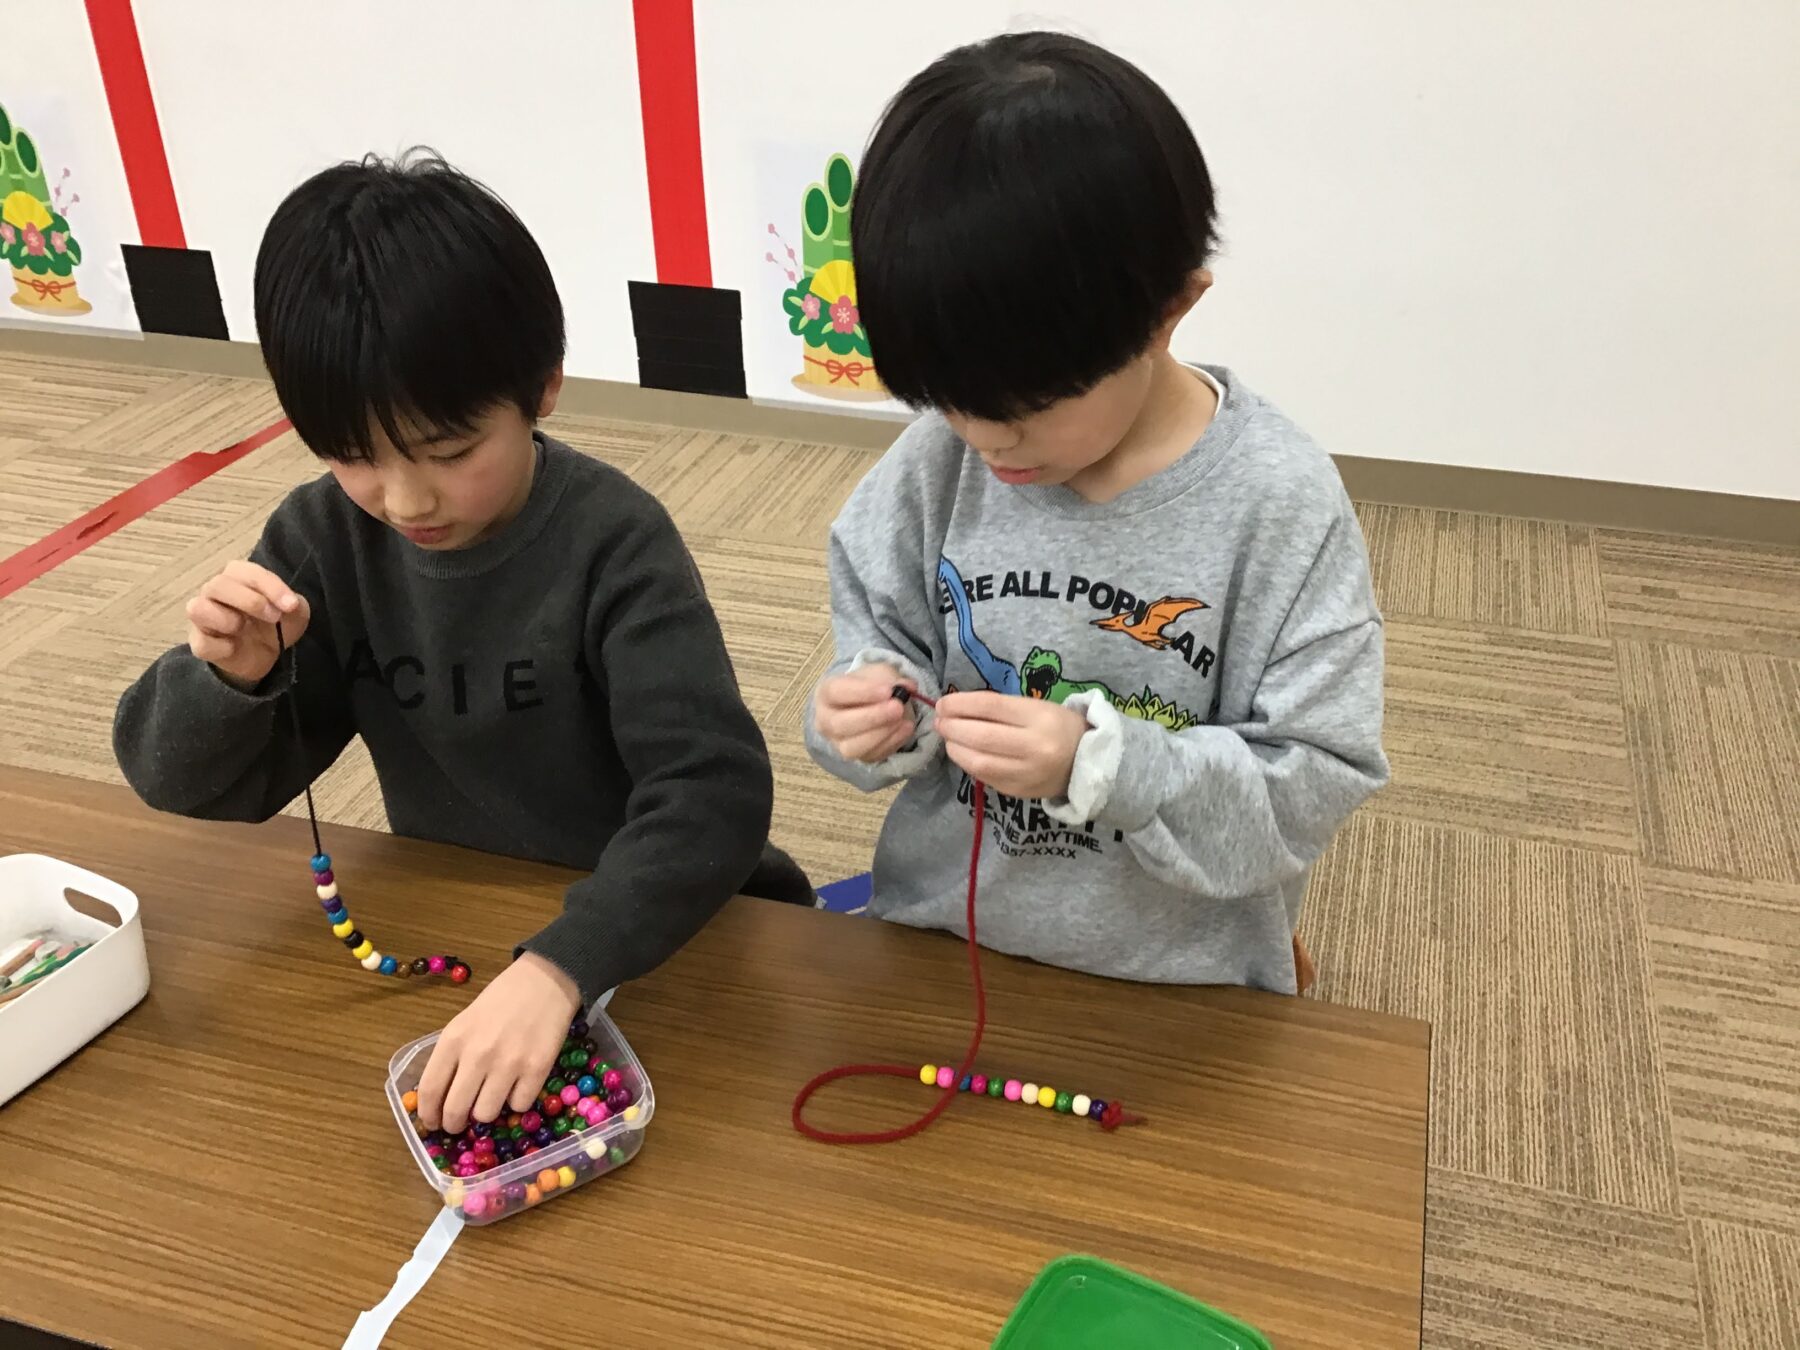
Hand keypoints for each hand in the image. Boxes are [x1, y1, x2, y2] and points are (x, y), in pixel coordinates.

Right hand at [185, 560, 308, 690]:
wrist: (264, 654)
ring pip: (197, 608)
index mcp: (237, 576)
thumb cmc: (274, 622)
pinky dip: (221, 647)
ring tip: (243, 628)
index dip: (270, 586)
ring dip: (227, 619)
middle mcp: (214, 591)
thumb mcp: (294, 612)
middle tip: (273, 617)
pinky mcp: (200, 642)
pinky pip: (201, 642)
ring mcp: (203, 616)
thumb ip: (294, 604)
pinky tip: (234, 648)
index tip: (291, 605)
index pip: (246, 571)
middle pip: (218, 584)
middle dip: (251, 601)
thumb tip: (289, 604)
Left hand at [413, 952, 582, 1133]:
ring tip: (492, 1097)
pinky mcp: (537, 1069)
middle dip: (454, 1124)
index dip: (429, 1114)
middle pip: (455, 1110)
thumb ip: (452, 1056)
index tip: (432, 1123)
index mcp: (454, 1039)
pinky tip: (518, 1084)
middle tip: (460, 1123)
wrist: (545, 981)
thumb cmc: (501, 1001)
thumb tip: (441, 1098)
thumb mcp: (465, 1023)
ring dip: (487, 1111)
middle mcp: (478, 1054)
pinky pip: (519, 1105)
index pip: (431, 1090)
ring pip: (486, 1114)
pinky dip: (517, 1100)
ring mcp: (509, 1063)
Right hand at [814, 664, 916, 762]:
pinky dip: (892, 743)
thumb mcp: (879, 673)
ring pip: (852, 748)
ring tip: (903, 719)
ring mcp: (839, 743)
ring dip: (881, 734)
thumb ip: (891, 678)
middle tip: (898, 707)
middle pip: (839, 724)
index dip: (861, 692)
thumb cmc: (868, 686)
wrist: (868, 705)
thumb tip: (909, 686)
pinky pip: (871, 756)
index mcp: (826, 693)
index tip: (888, 691)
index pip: (835, 693)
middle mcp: (826, 721)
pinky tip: (906, 728)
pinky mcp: (857, 757)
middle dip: (872, 717)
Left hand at [935, 691, 1088, 800]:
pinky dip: (968, 763)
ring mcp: (1026, 773)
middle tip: (940, 721)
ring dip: (955, 748)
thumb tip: (957, 708)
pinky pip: (985, 777)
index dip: (960, 704)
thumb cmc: (1057, 727)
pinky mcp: (1019, 790)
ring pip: (978, 761)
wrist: (1086, 763)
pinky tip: (964, 754)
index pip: (990, 707)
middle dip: (952, 727)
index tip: (943, 703)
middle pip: (980, 736)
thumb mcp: (1036, 707)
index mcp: (1040, 718)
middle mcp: (1034, 747)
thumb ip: (999, 707)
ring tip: (948, 738)